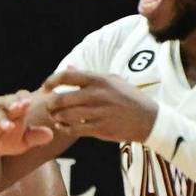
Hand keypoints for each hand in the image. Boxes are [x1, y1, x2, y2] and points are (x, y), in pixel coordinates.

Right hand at [0, 90, 54, 156]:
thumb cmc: (6, 140)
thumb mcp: (23, 142)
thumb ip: (35, 137)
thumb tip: (50, 135)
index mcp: (15, 108)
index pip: (21, 97)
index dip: (24, 99)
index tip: (30, 102)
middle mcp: (1, 107)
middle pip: (7, 101)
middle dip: (14, 103)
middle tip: (22, 106)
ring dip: (2, 118)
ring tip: (9, 126)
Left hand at [41, 70, 158, 142]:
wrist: (148, 119)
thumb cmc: (128, 97)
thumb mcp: (113, 80)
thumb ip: (88, 75)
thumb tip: (69, 66)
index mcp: (99, 79)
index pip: (67, 76)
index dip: (51, 81)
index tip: (46, 87)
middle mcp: (97, 95)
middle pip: (62, 98)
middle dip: (51, 104)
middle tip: (49, 106)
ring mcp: (98, 112)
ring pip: (66, 115)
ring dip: (56, 117)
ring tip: (55, 116)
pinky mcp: (100, 128)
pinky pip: (75, 129)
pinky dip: (65, 128)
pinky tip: (63, 126)